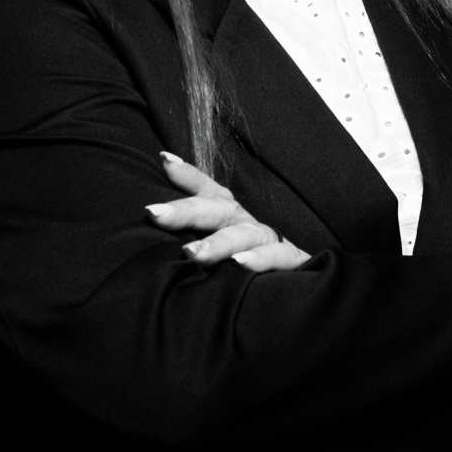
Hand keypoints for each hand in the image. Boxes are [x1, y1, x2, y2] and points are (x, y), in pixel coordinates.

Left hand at [146, 153, 311, 272]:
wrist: (298, 292)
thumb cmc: (246, 272)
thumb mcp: (218, 255)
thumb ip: (191, 245)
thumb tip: (154, 227)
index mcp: (230, 219)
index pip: (208, 192)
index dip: (188, 175)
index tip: (165, 160)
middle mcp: (248, 224)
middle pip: (218, 209)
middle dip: (186, 210)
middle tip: (154, 213)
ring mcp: (271, 241)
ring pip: (243, 235)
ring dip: (217, 243)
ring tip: (190, 253)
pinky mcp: (293, 261)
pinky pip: (278, 256)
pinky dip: (260, 259)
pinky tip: (239, 264)